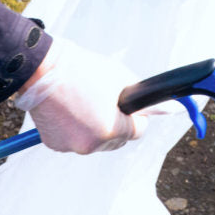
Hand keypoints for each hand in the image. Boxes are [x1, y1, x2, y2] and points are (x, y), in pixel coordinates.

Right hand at [14, 39, 146, 153]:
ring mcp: (71, 146)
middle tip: (105, 102)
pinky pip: (73, 140)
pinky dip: (74, 129)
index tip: (128, 105)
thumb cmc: (83, 69)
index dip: (136, 115)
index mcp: (111, 129)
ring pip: (94, 141)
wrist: (43, 68)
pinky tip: (68, 109)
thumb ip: (142, 96)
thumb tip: (172, 107)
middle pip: (117, 140)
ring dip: (95, 128)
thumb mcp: (120, 77)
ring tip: (84, 102)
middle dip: (116, 124)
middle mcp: (92, 144)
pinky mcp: (54, 144)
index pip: (138, 131)